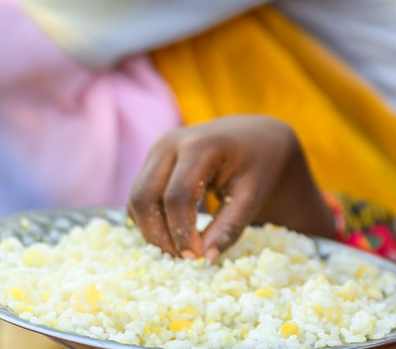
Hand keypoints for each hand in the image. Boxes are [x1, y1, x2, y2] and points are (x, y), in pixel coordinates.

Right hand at [128, 116, 333, 261]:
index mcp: (200, 145)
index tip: (196, 258)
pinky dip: (150, 220)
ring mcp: (158, 150)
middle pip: (144, 197)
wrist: (255, 137)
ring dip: (151, 230)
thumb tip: (205, 259)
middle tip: (181, 259)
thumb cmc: (258, 165)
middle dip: (158, 235)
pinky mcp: (153, 160)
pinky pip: (140, 196)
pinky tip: (174, 234)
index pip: (176, 197)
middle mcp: (171, 143)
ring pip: (137, 198)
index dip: (181, 232)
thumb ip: (229, 227)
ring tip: (179, 250)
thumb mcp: (252, 195)